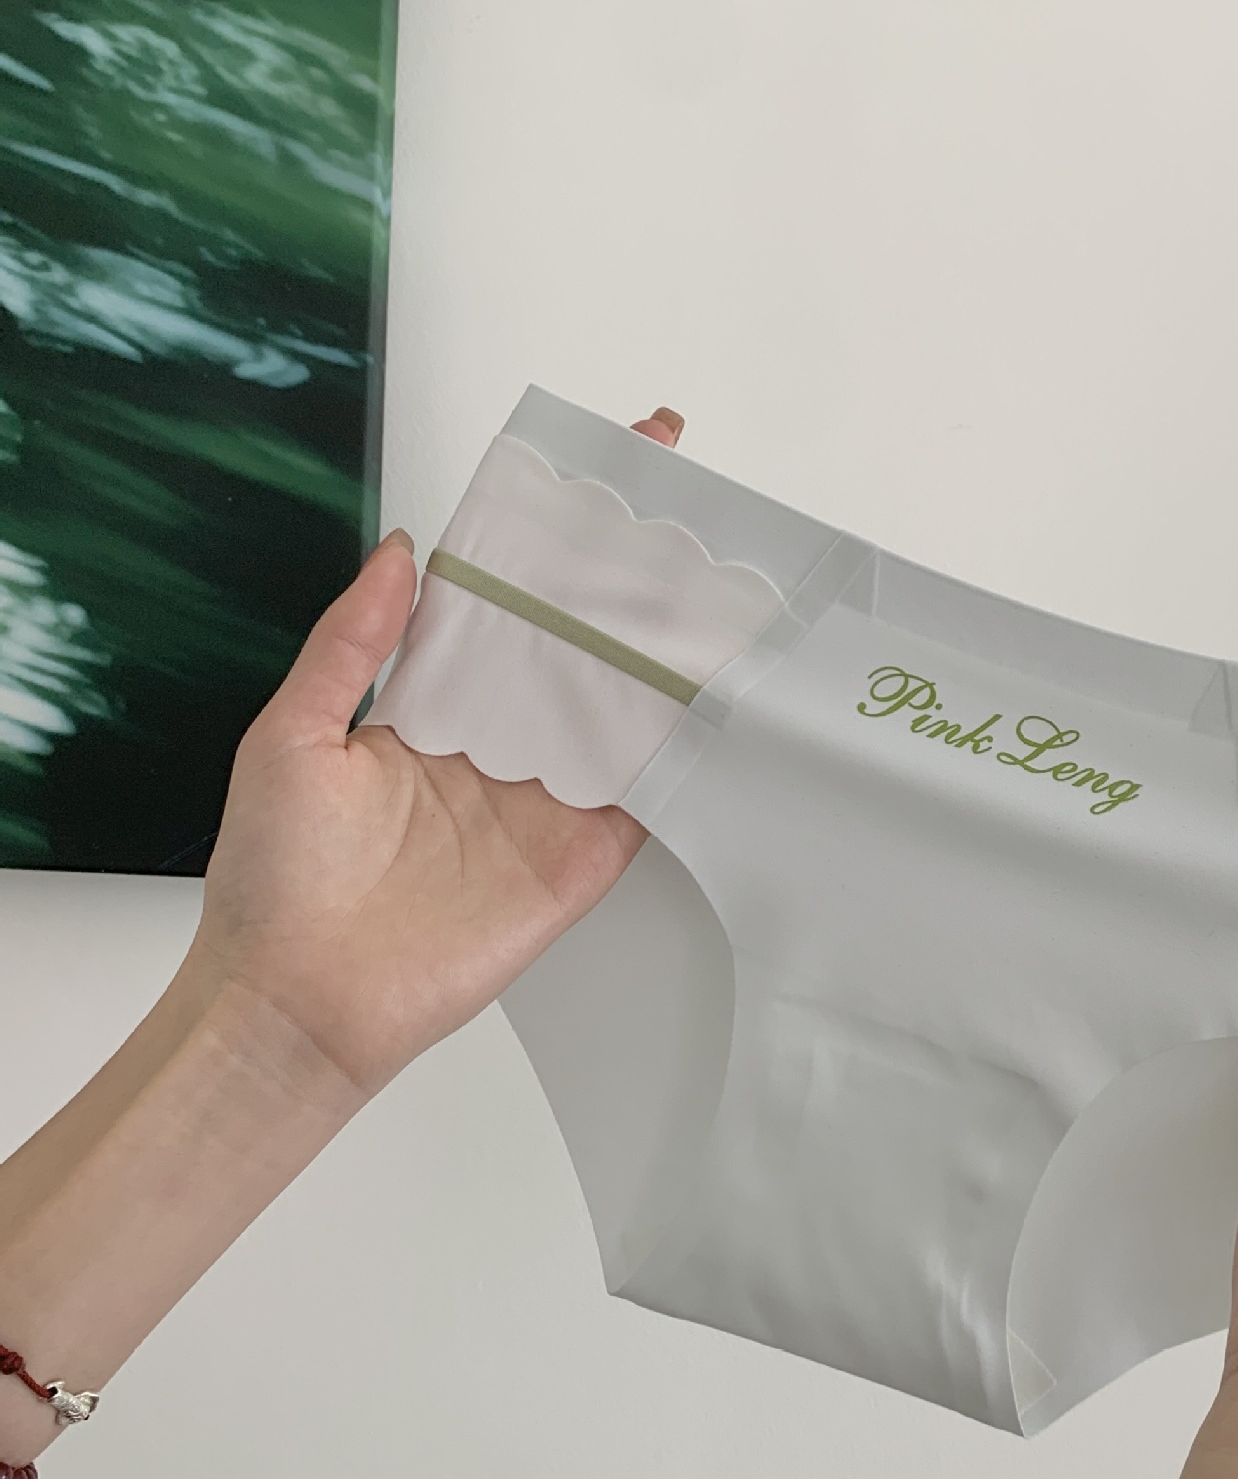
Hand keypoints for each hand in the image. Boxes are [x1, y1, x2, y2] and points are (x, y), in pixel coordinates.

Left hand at [180, 410, 686, 1101]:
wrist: (299, 1005)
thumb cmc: (275, 879)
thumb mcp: (290, 734)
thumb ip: (352, 642)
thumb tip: (403, 550)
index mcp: (432, 706)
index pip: (503, 604)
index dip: (544, 541)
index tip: (590, 472)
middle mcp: (498, 744)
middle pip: (576, 647)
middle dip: (627, 584)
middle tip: (680, 518)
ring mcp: (547, 800)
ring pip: (623, 710)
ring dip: (669, 656)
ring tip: (720, 587)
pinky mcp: (582, 859)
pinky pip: (646, 794)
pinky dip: (685, 752)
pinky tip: (719, 700)